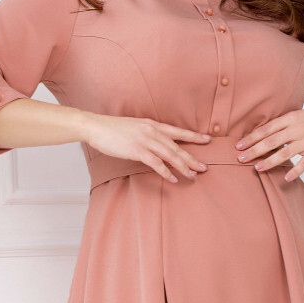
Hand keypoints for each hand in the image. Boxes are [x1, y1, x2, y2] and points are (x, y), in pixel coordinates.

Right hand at [81, 114, 210, 182]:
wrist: (96, 127)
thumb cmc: (112, 129)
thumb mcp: (134, 126)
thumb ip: (147, 133)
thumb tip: (155, 143)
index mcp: (152, 124)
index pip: (178, 131)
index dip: (194, 136)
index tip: (207, 139)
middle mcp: (152, 131)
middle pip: (177, 146)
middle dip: (192, 158)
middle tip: (204, 167)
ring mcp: (145, 140)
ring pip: (170, 155)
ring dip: (183, 167)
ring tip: (193, 175)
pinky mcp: (137, 150)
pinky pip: (156, 163)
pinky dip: (166, 172)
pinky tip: (173, 178)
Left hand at [235, 103, 303, 181]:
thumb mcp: (296, 116)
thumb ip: (280, 125)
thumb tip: (258, 135)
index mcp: (290, 119)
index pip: (266, 129)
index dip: (251, 138)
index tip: (238, 146)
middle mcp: (297, 129)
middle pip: (272, 141)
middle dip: (254, 150)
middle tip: (241, 158)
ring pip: (285, 153)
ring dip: (269, 161)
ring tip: (257, 168)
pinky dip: (295, 172)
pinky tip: (285, 178)